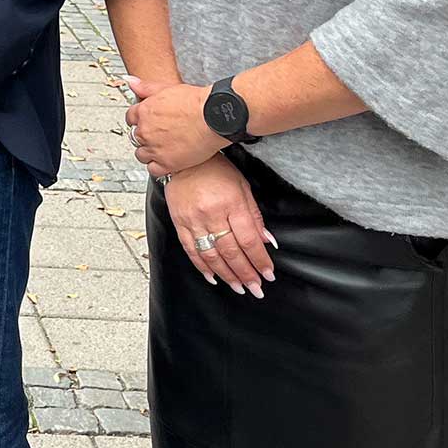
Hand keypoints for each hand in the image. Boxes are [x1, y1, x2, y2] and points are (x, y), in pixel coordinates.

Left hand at [125, 77, 223, 176]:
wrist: (213, 117)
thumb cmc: (196, 103)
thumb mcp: (167, 88)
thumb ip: (146, 87)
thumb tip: (131, 82)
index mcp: (144, 112)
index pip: (130, 118)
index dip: (139, 121)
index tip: (146, 123)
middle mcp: (146, 131)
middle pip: (136, 137)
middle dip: (145, 136)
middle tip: (158, 136)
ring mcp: (155, 148)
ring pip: (141, 155)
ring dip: (149, 153)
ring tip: (162, 149)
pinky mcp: (167, 163)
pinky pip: (153, 170)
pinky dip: (158, 167)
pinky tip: (166, 161)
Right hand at [162, 155, 276, 296]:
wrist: (184, 159)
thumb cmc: (216, 170)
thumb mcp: (243, 187)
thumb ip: (254, 216)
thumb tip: (267, 241)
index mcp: (231, 204)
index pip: (249, 240)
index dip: (260, 260)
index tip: (268, 274)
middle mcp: (211, 214)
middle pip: (231, 252)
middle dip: (246, 274)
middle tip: (256, 289)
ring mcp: (193, 220)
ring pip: (211, 255)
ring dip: (227, 275)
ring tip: (239, 287)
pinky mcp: (179, 223)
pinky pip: (191, 250)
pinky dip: (202, 267)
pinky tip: (213, 277)